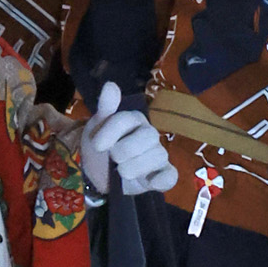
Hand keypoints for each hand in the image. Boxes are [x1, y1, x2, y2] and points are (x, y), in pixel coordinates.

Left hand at [79, 80, 176, 197]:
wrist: (98, 174)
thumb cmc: (101, 145)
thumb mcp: (97, 126)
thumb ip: (106, 107)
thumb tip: (110, 84)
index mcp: (134, 120)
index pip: (127, 119)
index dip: (110, 132)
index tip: (97, 145)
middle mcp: (149, 135)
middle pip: (148, 136)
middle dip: (126, 149)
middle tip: (114, 157)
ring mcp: (157, 155)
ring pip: (159, 156)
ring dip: (136, 166)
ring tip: (122, 171)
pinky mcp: (161, 175)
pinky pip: (170, 175)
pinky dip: (162, 180)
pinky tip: (149, 182)